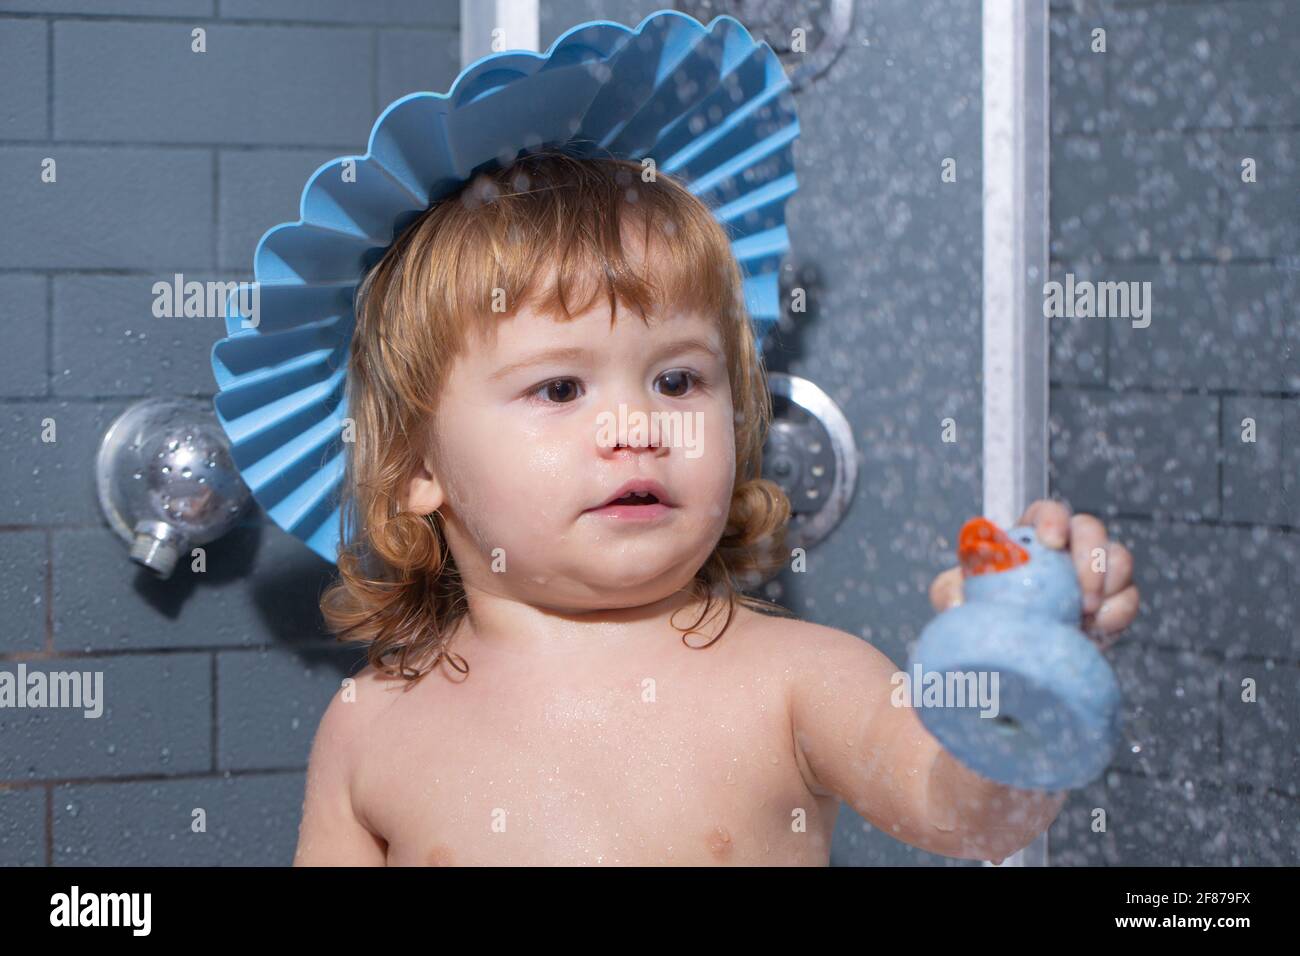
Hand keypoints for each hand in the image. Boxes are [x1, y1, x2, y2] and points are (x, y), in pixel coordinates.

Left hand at [928, 499, 1139, 650]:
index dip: (1053, 519)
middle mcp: (1064, 548)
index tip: (1051, 540)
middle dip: (1091, 555)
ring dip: (1110, 583)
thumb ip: (948, 594)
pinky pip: (1127, 598)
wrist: (1006, 648)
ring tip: (1088, 612)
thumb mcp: (954, 597)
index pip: (1047, 511)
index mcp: (1028, 535)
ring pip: (1119, 560)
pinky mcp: (1110, 603)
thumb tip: (954, 605)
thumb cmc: (978, 609)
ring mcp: (1092, 574)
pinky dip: (1118, 612)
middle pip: (1091, 530)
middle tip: (1082, 592)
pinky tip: (1098, 629)